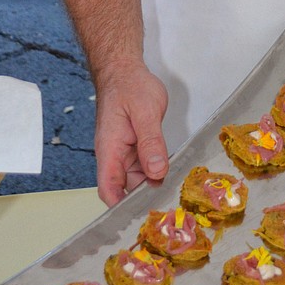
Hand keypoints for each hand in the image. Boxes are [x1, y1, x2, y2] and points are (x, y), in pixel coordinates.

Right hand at [93, 60, 169, 206]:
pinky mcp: (135, 146)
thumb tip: (156, 172)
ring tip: (176, 191)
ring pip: (138, 178)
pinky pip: (144, 165)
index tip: (142, 215)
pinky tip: (171, 172)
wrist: (125, 69)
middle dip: (145, 197)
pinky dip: (156, 170)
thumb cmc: (129, 86)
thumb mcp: (144, 112)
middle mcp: (115, 155)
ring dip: (153, 183)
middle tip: (170, 205)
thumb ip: (150, 142)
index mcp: (110, 149)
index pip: (108, 189)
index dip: (121, 206)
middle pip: (126, 188)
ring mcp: (125, 152)